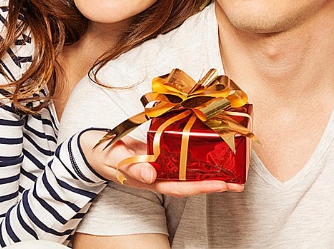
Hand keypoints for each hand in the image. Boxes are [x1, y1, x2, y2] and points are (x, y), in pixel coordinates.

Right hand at [80, 130, 243, 196]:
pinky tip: (210, 146)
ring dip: (210, 168)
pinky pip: (181, 154)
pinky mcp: (160, 151)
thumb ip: (130, 167)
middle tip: (240, 181)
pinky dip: (196, 152)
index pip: (181, 187)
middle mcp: (159, 174)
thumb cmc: (102, 155)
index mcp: (150, 180)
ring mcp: (160, 164)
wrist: (93, 148)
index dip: (202, 187)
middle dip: (215, 182)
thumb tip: (150, 175)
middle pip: (191, 181)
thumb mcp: (113, 160)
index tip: (223, 185)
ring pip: (189, 169)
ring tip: (233, 166)